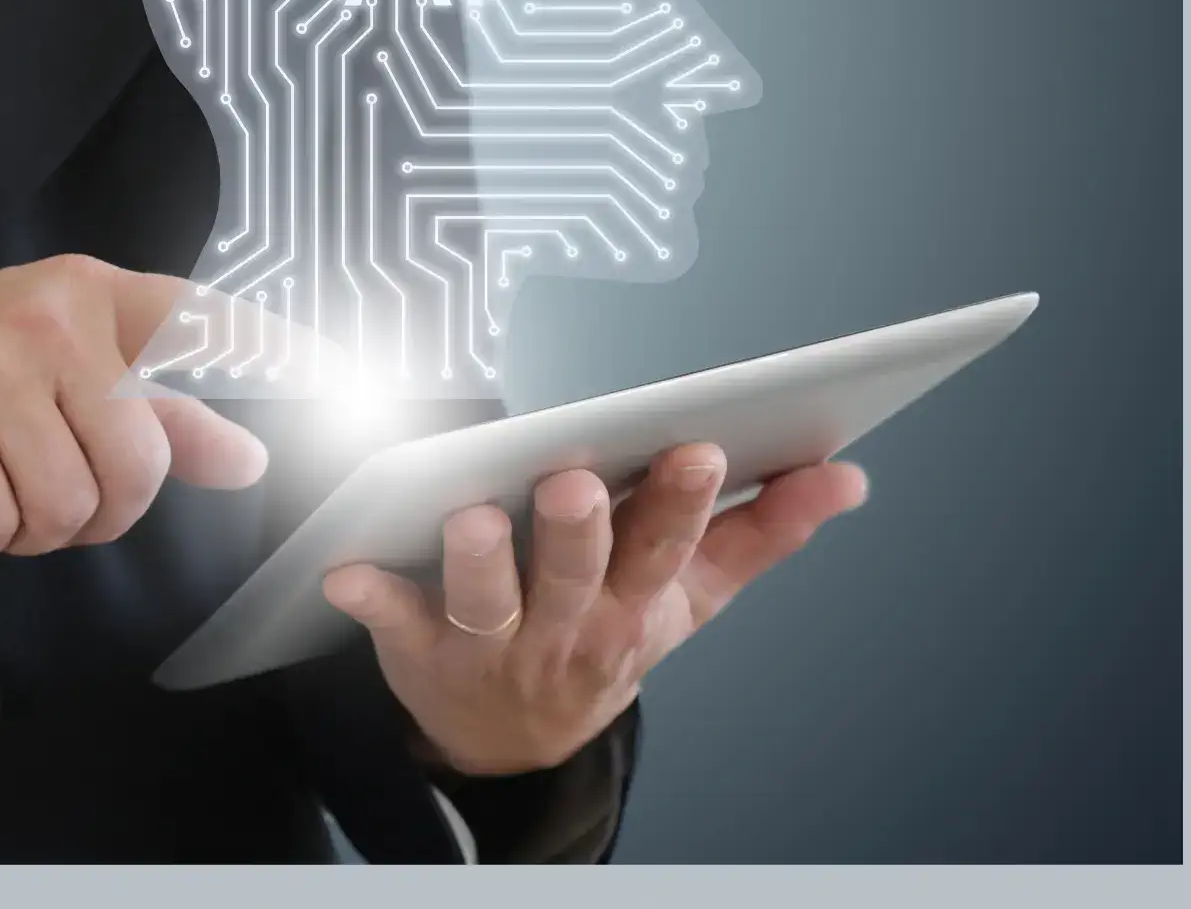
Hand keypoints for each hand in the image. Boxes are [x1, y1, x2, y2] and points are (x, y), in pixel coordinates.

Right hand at [0, 254, 270, 557]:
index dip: (278, 355)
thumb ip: (162, 411)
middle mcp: (52, 317)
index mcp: (95, 295)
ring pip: (71, 506)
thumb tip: (251, 459)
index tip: (347, 381)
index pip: (203, 321)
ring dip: (35, 528)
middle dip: (103, 510)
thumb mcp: (65, 369)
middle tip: (52, 493)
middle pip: (139, 464)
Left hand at [322, 444, 867, 775]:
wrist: (515, 741)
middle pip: (574, 575)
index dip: (679, 504)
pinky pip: (392, 619)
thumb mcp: (688, 598)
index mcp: (635, 606)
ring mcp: (492, 643)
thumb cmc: (606, 633)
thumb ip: (763, 533)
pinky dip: (370, 595)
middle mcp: (566, 628)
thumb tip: (846, 475)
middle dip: (578, 530)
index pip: (665, 552)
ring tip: (471, 511)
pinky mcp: (419, 648)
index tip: (698, 448)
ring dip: (478, 558)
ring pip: (486, 598)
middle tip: (573, 478)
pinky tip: (344, 569)